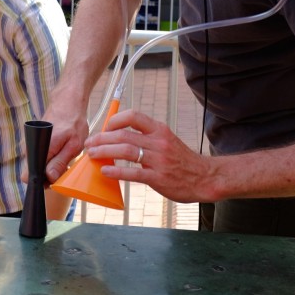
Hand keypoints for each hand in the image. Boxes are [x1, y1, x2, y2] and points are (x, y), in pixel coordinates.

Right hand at [40, 86, 90, 183]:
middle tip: (64, 165)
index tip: (54, 179)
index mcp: (40, 149)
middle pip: (34, 171)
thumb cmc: (73, 121)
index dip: (41, 182)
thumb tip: (49, 178)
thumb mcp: (73, 144)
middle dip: (48, 174)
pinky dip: (49, 156)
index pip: (29, 175)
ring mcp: (31, 143)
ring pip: (38, 163)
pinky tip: (60, 150)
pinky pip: (40, 155)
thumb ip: (60, 161)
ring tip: (63, 155)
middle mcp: (31, 146)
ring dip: (49, 165)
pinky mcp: (34, 140)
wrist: (68, 101)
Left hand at [84, 109, 216, 203]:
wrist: (205, 177)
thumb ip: (146, 137)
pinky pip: (133, 173)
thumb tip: (120, 136)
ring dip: (105, 152)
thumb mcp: (167, 140)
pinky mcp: (158, 178)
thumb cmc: (182, 160)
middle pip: (124, 135)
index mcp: (159, 130)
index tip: (104, 128)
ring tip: (92, 155)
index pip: (133, 116)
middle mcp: (158, 142)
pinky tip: (105, 171)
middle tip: (90, 143)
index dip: (115, 120)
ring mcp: (159, 160)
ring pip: (126, 151)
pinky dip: (116, 172)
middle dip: (102, 138)